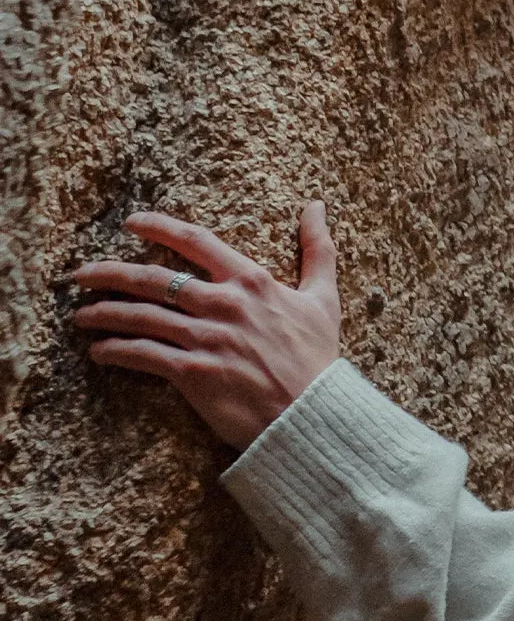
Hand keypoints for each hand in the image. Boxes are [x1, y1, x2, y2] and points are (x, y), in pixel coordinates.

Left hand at [72, 203, 341, 449]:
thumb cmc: (318, 358)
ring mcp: (206, 338)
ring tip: (82, 315)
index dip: (158, 227)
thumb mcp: (324, 299)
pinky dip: (115, 351)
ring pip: (140, 316)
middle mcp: (224, 304)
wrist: (314, 414)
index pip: (196, 242)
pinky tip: (100, 351)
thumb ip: (317, 251)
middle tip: (82, 275)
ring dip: (104, 314)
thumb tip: (317, 206)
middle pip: (152, 278)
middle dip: (108, 273)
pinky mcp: (193, 372)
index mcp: (252, 282)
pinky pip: (142, 355)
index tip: (132, 223)